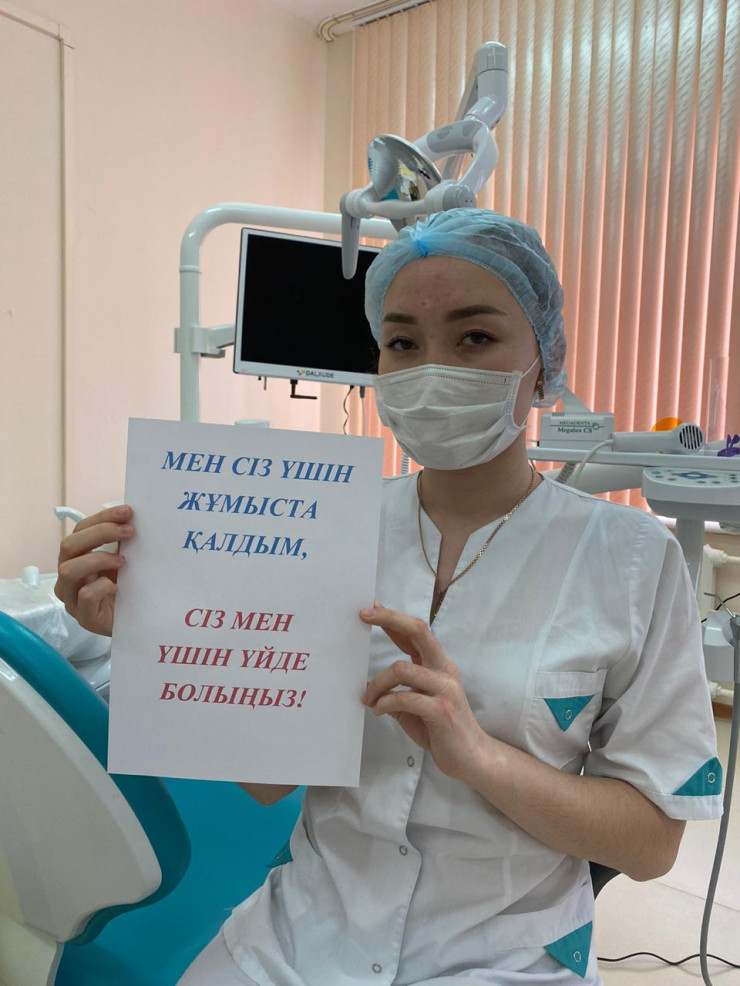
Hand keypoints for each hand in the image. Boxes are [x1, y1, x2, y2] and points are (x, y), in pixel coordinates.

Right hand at [55, 505, 134, 635]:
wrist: (136, 622)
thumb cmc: (127, 588)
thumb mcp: (124, 561)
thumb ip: (123, 542)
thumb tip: (134, 516)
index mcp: (76, 558)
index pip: (79, 530)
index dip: (101, 518)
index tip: (127, 512)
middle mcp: (68, 576)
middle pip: (68, 545)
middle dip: (100, 533)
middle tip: (130, 531)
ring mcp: (72, 598)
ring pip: (68, 570)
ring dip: (98, 559)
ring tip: (123, 560)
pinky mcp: (84, 617)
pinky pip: (84, 596)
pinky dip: (101, 586)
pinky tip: (117, 585)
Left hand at [360, 602, 488, 781]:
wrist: (470, 757)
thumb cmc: (440, 729)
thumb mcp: (416, 704)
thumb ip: (398, 690)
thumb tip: (367, 683)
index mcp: (438, 664)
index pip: (415, 632)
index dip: (392, 618)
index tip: (370, 607)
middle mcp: (444, 669)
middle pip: (418, 631)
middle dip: (389, 619)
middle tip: (364, 615)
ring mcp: (444, 688)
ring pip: (401, 669)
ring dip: (377, 684)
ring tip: (368, 698)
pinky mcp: (441, 710)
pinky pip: (404, 698)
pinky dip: (384, 703)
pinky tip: (378, 711)